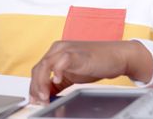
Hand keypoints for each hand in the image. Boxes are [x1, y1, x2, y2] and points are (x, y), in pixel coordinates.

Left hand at [29, 41, 152, 104]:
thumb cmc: (97, 63)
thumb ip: (59, 82)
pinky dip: (56, 72)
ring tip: (45, 97)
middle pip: (38, 68)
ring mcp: (67, 49)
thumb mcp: (73, 75)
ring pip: (45, 65)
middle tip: (39, 102)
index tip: (34, 100)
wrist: (118, 56)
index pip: (38, 70)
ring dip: (42, 83)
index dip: (34, 86)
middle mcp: (58, 48)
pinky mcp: (77, 53)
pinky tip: (57, 81)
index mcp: (56, 52)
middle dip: (35, 88)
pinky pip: (61, 60)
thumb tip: (48, 94)